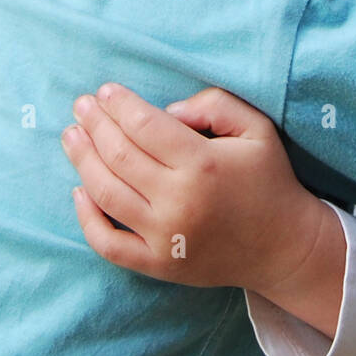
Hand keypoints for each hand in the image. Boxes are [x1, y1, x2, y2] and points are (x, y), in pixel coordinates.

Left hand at [61, 84, 340, 301]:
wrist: (284, 247)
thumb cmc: (268, 180)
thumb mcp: (256, 129)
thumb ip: (215, 104)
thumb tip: (168, 110)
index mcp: (203, 163)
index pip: (145, 125)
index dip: (119, 104)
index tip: (105, 91)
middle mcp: (179, 201)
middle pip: (119, 155)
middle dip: (95, 124)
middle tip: (81, 105)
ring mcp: (164, 237)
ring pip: (106, 193)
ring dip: (82, 160)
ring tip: (71, 136)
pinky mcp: (157, 264)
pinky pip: (109, 243)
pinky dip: (86, 218)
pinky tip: (78, 192)